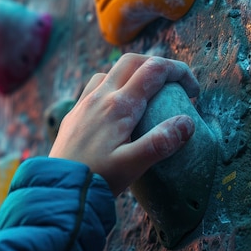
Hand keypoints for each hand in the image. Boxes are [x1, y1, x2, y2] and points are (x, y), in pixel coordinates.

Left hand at [49, 53, 199, 195]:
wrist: (58, 188)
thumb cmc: (96, 178)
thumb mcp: (133, 165)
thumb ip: (161, 142)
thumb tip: (187, 122)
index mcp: (119, 106)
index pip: (154, 71)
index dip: (178, 72)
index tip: (192, 90)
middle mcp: (100, 97)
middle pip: (132, 61)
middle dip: (157, 64)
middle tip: (174, 85)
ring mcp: (84, 103)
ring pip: (111, 72)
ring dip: (133, 73)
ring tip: (147, 94)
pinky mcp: (74, 114)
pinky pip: (95, 87)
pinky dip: (113, 85)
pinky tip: (116, 107)